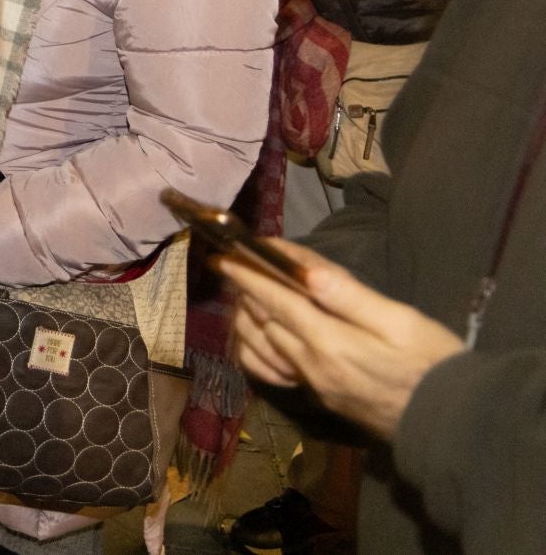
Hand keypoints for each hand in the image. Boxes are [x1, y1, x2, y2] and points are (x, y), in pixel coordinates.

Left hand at [221, 239, 465, 441]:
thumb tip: (303, 269)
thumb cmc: (434, 363)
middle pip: (264, 323)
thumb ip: (346, 295)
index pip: (275, 300)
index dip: (249, 275)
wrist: (454, 425)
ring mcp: (315, 387)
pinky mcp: (323, 401)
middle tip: (238, 268)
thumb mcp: (398, 319)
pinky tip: (263, 340)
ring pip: (263, 349)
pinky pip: (276, 373)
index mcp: (329, 341)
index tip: (226, 255)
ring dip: (248, 321)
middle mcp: (312, 366)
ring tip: (244, 297)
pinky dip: (259, 352)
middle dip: (246, 293)